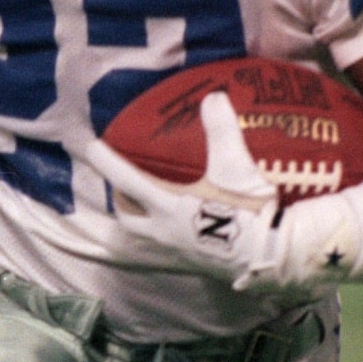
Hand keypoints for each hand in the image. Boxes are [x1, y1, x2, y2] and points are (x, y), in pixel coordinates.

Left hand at [86, 91, 280, 281]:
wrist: (272, 256)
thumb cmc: (248, 212)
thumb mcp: (236, 168)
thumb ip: (221, 131)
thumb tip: (213, 97)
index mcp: (167, 206)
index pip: (127, 179)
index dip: (106, 162)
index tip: (90, 147)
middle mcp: (163, 230)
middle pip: (127, 216)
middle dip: (119, 198)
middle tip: (121, 182)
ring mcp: (176, 251)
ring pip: (143, 234)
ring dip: (138, 217)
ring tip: (145, 202)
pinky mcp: (191, 263)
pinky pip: (165, 247)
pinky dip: (161, 232)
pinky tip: (177, 224)